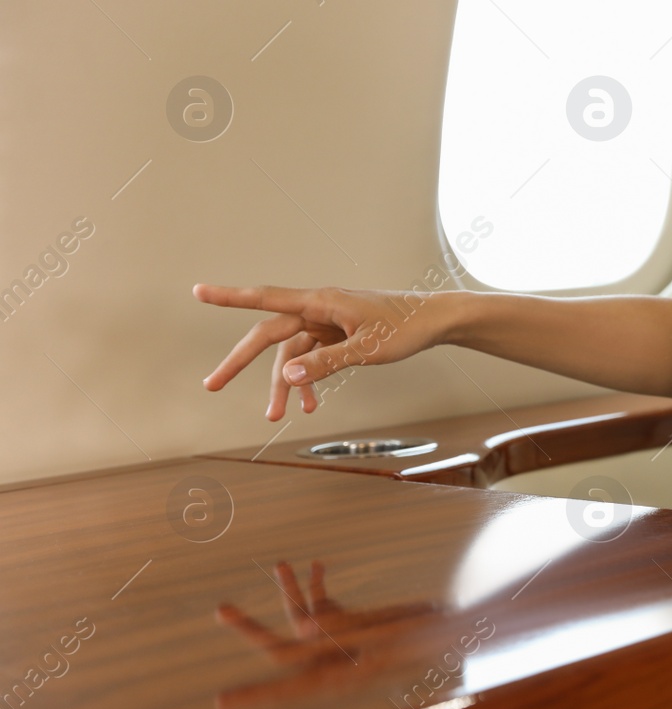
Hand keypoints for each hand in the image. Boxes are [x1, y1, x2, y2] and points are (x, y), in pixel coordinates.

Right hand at [194, 284, 443, 419]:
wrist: (434, 322)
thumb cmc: (405, 328)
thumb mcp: (367, 349)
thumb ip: (326, 362)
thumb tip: (287, 376)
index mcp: (321, 302)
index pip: (266, 298)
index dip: (230, 297)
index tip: (198, 291)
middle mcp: (318, 309)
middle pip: (269, 335)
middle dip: (241, 362)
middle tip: (212, 386)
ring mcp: (327, 324)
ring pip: (291, 354)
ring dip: (284, 385)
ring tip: (276, 417)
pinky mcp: (337, 336)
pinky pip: (312, 359)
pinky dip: (309, 381)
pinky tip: (311, 406)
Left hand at [214, 560, 436, 708]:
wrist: (456, 630)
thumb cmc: (425, 638)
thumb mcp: (382, 633)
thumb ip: (339, 630)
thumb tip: (297, 626)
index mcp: (339, 676)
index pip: (288, 687)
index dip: (255, 696)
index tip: (221, 705)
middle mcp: (334, 661)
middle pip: (281, 648)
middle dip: (251, 627)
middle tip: (220, 610)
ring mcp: (342, 642)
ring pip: (302, 618)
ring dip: (290, 591)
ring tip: (283, 563)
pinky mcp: (353, 625)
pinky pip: (326, 605)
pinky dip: (318, 586)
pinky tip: (315, 565)